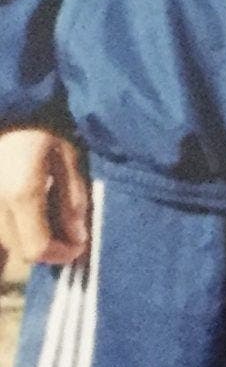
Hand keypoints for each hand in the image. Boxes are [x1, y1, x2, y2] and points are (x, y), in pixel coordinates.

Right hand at [0, 127, 88, 265]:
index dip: (60, 254)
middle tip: (68, 237)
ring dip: (29, 241)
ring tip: (51, 224)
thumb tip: (78, 237)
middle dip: (47, 250)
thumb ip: (73, 200)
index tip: (78, 248)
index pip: (36, 247)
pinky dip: (15, 230)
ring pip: (5, 242)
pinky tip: (32, 215)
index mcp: (22, 194)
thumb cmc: (43, 130)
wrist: (11, 112)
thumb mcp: (69, 159)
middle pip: (19, 250)